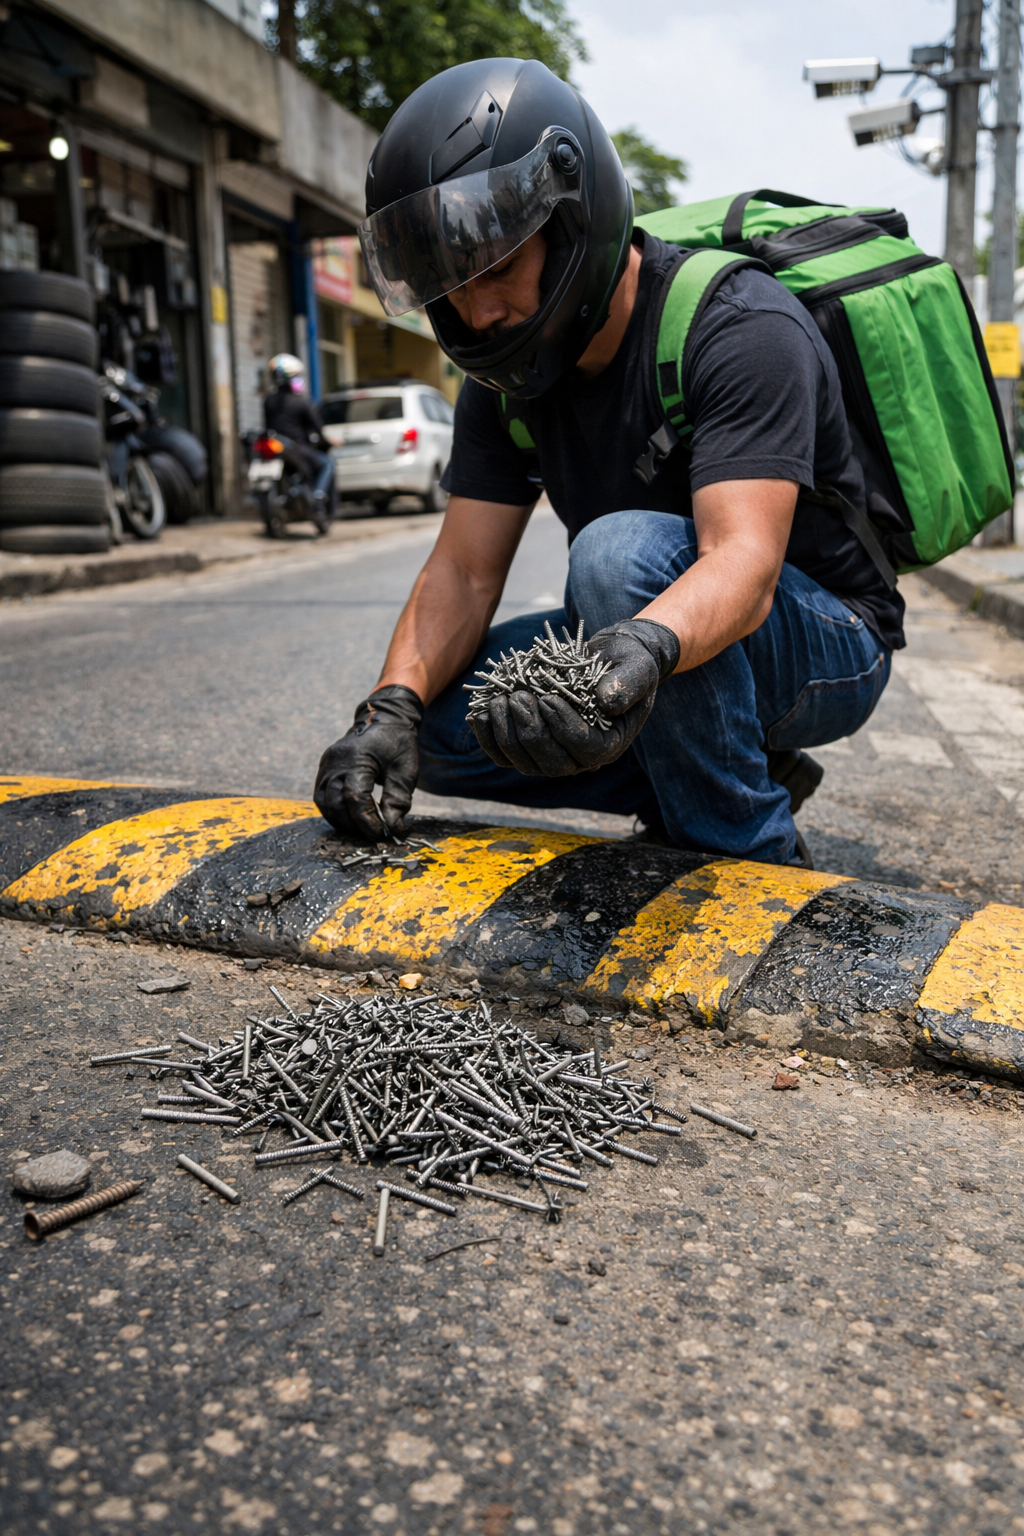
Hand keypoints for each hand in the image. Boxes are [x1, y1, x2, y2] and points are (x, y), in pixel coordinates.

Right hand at [314, 685, 422, 840]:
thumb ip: (398, 800)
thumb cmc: (398, 743)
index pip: (355, 798)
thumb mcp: (406, 770)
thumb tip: (393, 828)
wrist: (385, 718)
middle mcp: (336, 761)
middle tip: (372, 835)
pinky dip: (333, 810)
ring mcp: (327, 764)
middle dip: (353, 825)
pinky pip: (322, 795)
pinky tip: (349, 818)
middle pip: (335, 803)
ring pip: (324, 802)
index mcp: (357, 758)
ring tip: (361, 829)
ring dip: (341, 821)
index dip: (367, 821)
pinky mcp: (324, 767)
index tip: (382, 834)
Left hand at [469, 618, 678, 775]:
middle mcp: (580, 759)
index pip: (586, 750)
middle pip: (551, 764)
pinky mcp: (529, 746)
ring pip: (523, 762)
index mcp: (610, 744)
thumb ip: (627, 683)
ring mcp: (552, 754)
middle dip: (530, 732)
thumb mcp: (637, 666)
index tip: (547, 697)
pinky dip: (489, 737)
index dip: (564, 728)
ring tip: (498, 700)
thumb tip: (607, 701)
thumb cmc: (626, 662)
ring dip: (506, 734)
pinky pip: (504, 754)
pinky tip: (477, 714)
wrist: (608, 659)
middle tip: (517, 697)